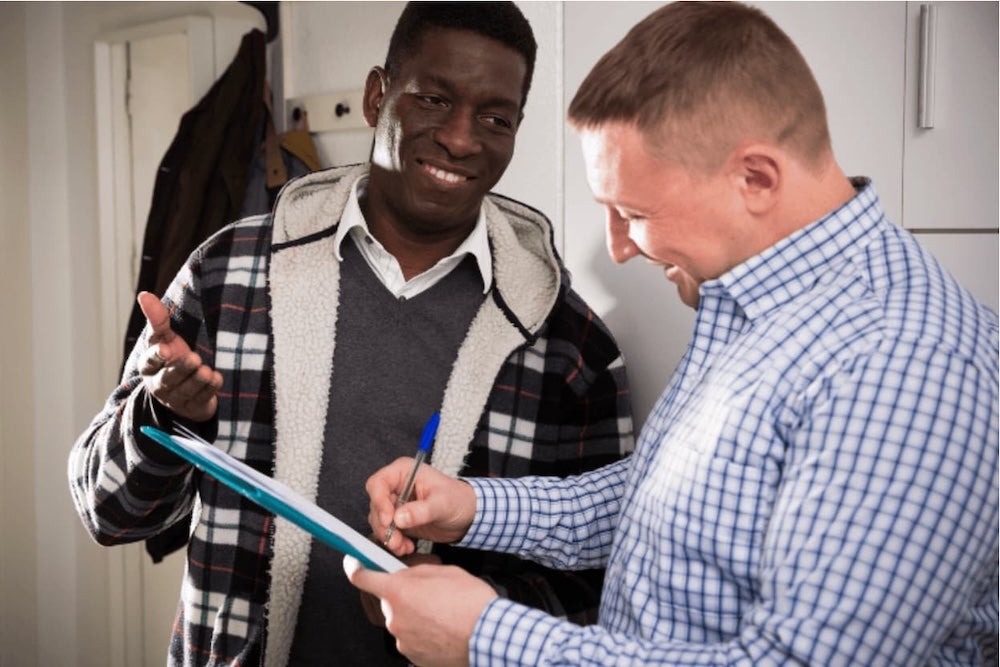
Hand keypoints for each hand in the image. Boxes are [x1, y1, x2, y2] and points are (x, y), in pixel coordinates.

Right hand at [137, 291, 222, 422]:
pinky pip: (200, 399)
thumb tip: (144, 294)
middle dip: (181, 368)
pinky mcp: (193, 406)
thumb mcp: (165, 337)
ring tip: (206, 371)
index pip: (149, 361)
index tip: (165, 348)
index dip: (156, 356)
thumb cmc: (173, 356)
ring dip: (197, 380)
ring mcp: (176, 398)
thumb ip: (157, 319)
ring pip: (185, 390)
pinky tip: (217, 379)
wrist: (187, 387)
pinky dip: (209, 390)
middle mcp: (160, 384)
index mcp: (149, 366)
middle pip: (168, 378)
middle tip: (194, 358)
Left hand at [345, 556, 497, 666]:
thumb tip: (405, 575)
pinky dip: (423, 634)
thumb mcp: (445, 572)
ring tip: (442, 614)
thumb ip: (417, 573)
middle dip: (404, 595)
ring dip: (416, 615)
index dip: (355, 566)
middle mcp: (396, 617)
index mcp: (400, 591)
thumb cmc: (472, 604)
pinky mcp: (412, 656)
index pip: (363, 577)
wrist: (489, 636)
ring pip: (402, 620)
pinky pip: (412, 639)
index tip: (353, 563)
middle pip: (390, 600)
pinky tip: (443, 629)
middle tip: (429, 594)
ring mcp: (403, 640)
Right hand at [366, 458, 476, 555]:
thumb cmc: (459, 500)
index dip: (378, 501)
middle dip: (383, 525)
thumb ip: (421, 511)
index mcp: (404, 472)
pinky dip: (394, 542)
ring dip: (388, 536)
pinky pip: (387, 532)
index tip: (387, 519)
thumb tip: (399, 518)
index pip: (378, 483)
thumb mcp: (442, 503)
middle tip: (395, 539)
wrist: (468, 515)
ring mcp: (397, 504)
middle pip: (376, 505)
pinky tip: (407, 547)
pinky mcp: (399, 520)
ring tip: (403, 546)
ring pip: (379, 521)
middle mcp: (397, 486)